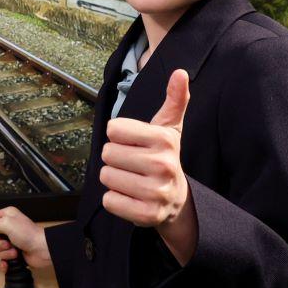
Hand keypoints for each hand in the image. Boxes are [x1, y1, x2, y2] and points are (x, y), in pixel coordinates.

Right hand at [0, 207, 50, 270]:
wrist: (42, 249)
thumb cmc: (26, 233)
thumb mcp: (6, 223)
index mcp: (5, 216)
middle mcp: (7, 227)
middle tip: (8, 243)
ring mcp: (10, 241)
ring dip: (4, 252)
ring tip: (14, 251)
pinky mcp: (13, 254)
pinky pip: (1, 259)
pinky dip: (4, 263)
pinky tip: (7, 264)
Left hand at [101, 68, 197, 263]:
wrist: (177, 200)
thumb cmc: (164, 157)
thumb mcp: (169, 128)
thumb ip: (174, 100)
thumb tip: (181, 72)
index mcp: (164, 139)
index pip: (114, 129)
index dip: (119, 136)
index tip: (134, 143)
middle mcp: (163, 165)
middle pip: (108, 153)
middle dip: (115, 158)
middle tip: (132, 165)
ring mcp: (156, 192)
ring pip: (106, 176)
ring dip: (114, 179)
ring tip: (132, 180)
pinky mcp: (147, 215)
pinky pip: (109, 200)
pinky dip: (114, 199)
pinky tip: (130, 197)